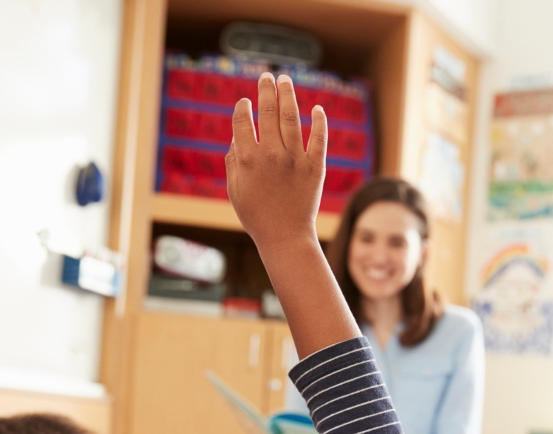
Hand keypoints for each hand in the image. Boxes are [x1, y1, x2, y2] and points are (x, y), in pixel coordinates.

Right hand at [225, 73, 326, 252]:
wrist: (285, 237)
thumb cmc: (256, 216)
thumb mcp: (235, 190)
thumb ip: (233, 161)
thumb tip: (237, 137)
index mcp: (248, 158)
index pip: (242, 120)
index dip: (242, 107)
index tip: (245, 103)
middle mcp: (272, 154)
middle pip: (268, 110)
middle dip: (266, 88)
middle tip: (266, 76)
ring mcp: (296, 158)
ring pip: (292, 116)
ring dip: (288, 94)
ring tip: (285, 80)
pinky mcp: (316, 166)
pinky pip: (319, 137)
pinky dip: (319, 120)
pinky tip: (317, 109)